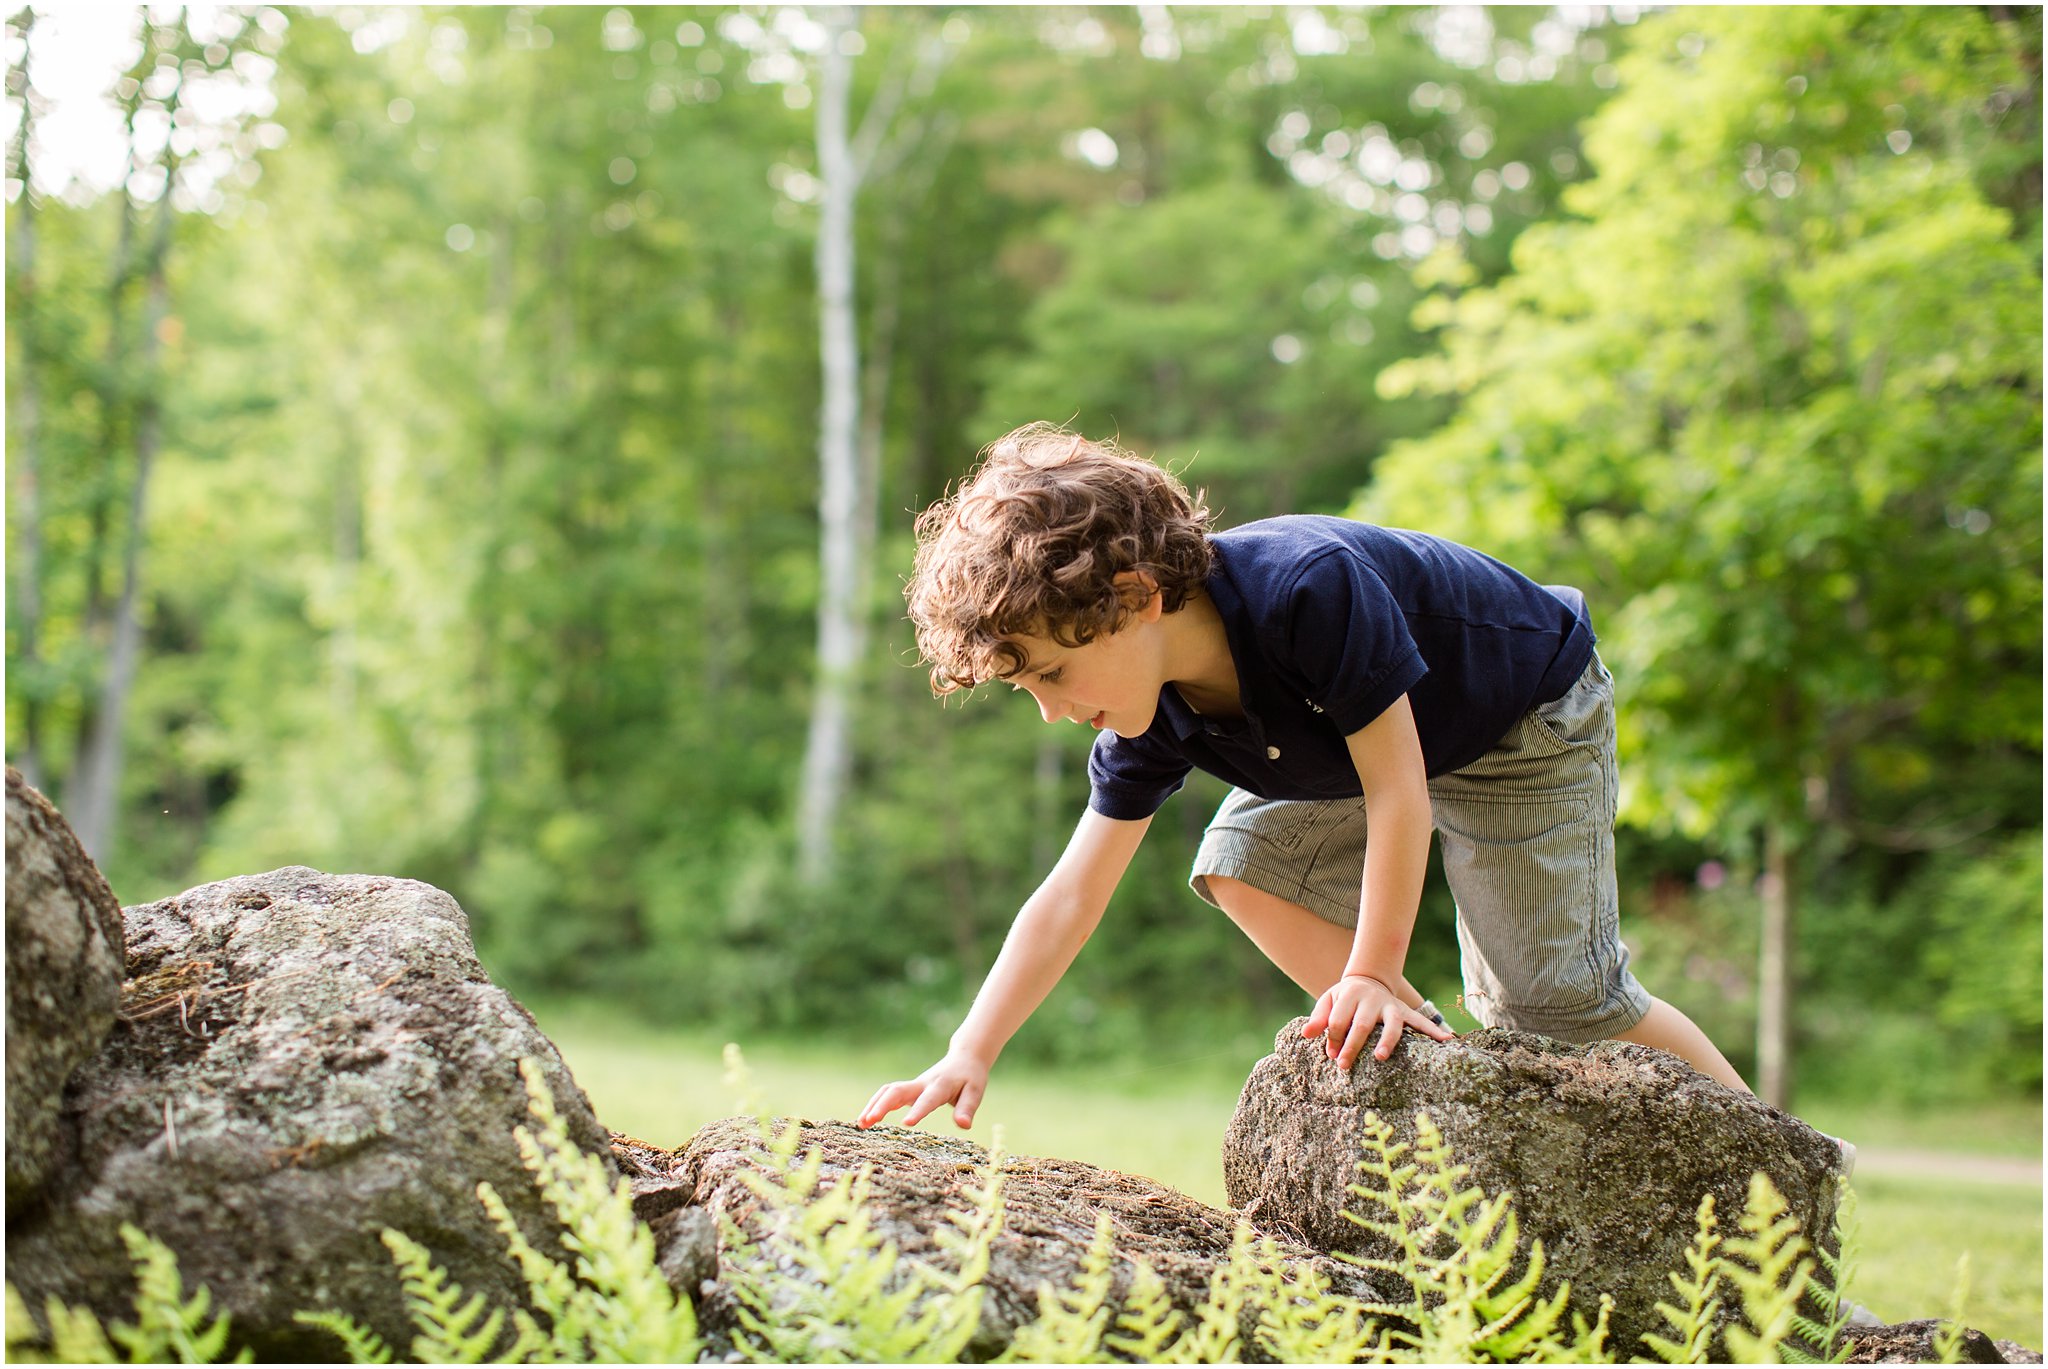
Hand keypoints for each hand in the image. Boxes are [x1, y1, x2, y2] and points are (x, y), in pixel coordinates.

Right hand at [856, 1049, 990, 1129]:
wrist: (964, 1059)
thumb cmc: (971, 1078)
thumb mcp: (975, 1092)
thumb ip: (967, 1108)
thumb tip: (964, 1125)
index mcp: (940, 1085)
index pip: (928, 1099)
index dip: (918, 1110)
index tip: (907, 1123)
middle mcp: (922, 1084)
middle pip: (897, 1091)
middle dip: (882, 1105)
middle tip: (868, 1122)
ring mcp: (913, 1085)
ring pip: (888, 1091)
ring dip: (874, 1105)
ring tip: (861, 1124)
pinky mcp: (909, 1089)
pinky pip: (888, 1094)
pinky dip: (876, 1105)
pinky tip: (866, 1121)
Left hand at [1304, 974, 1454, 1069]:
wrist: (1368, 979)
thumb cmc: (1344, 998)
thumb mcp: (1328, 1001)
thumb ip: (1319, 1017)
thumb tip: (1306, 1034)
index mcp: (1350, 995)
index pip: (1339, 1019)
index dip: (1332, 1037)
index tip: (1331, 1055)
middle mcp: (1372, 999)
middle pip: (1362, 1023)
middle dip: (1352, 1044)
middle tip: (1344, 1064)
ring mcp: (1390, 1005)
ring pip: (1393, 1023)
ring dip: (1388, 1040)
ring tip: (1382, 1057)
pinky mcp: (1404, 1011)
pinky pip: (1421, 1021)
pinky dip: (1434, 1030)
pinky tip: (1447, 1040)